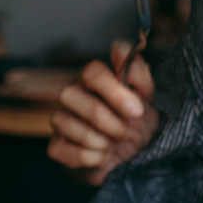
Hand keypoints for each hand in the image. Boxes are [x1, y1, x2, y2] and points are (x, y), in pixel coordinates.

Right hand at [47, 41, 159, 185]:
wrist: (133, 152)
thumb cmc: (137, 118)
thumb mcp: (147, 94)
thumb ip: (136, 71)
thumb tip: (125, 44)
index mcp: (93, 78)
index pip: (92, 72)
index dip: (116, 93)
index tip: (137, 110)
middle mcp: (72, 94)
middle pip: (86, 105)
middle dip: (115, 123)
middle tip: (129, 130)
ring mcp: (60, 119)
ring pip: (78, 130)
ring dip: (106, 141)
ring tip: (116, 141)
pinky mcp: (56, 146)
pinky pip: (73, 153)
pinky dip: (95, 158)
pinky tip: (103, 154)